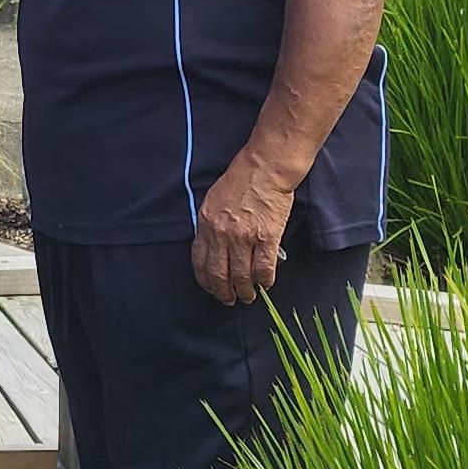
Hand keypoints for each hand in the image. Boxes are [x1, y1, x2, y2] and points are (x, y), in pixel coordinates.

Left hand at [190, 158, 296, 306]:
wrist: (265, 169)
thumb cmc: (240, 181)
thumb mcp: (213, 201)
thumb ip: (210, 226)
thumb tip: (212, 248)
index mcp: (206, 224)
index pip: (200, 262)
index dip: (206, 281)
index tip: (211, 288)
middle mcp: (222, 234)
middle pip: (219, 275)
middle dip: (224, 293)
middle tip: (229, 299)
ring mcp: (245, 237)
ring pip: (242, 277)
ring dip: (246, 291)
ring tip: (249, 296)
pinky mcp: (267, 238)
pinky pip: (264, 268)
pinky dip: (265, 280)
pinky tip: (265, 283)